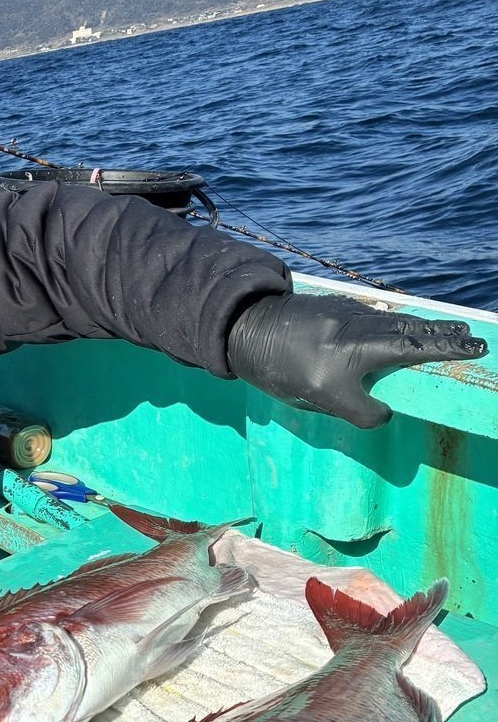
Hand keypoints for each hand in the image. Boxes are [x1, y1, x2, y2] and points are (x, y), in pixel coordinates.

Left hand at [227, 291, 487, 427]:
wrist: (245, 328)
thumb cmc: (279, 370)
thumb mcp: (320, 400)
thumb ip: (358, 410)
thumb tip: (386, 414)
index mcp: (356, 352)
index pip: (412, 351)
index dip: (445, 351)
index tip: (475, 348)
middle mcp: (359, 329)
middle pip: (412, 331)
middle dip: (445, 337)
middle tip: (475, 338)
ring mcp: (351, 314)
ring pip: (396, 321)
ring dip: (426, 328)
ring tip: (451, 332)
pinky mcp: (341, 307)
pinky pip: (378, 316)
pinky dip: (399, 322)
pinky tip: (410, 328)